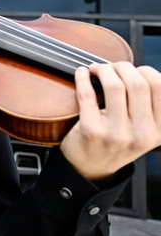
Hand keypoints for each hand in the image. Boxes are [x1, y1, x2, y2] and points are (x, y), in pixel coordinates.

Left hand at [60, 61, 160, 182]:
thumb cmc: (115, 141)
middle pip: (137, 83)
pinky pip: (87, 93)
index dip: (144, 70)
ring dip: (103, 69)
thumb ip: (148, 106)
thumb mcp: (143, 130)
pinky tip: (81, 73)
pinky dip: (82, 77)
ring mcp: (117, 134)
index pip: (159, 86)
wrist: (89, 168)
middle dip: (121, 67)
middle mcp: (141, 134)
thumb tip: (142, 70)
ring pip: (115, 85)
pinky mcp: (91, 131)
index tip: (132, 70)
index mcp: (158, 131)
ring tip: (96, 69)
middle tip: (111, 67)